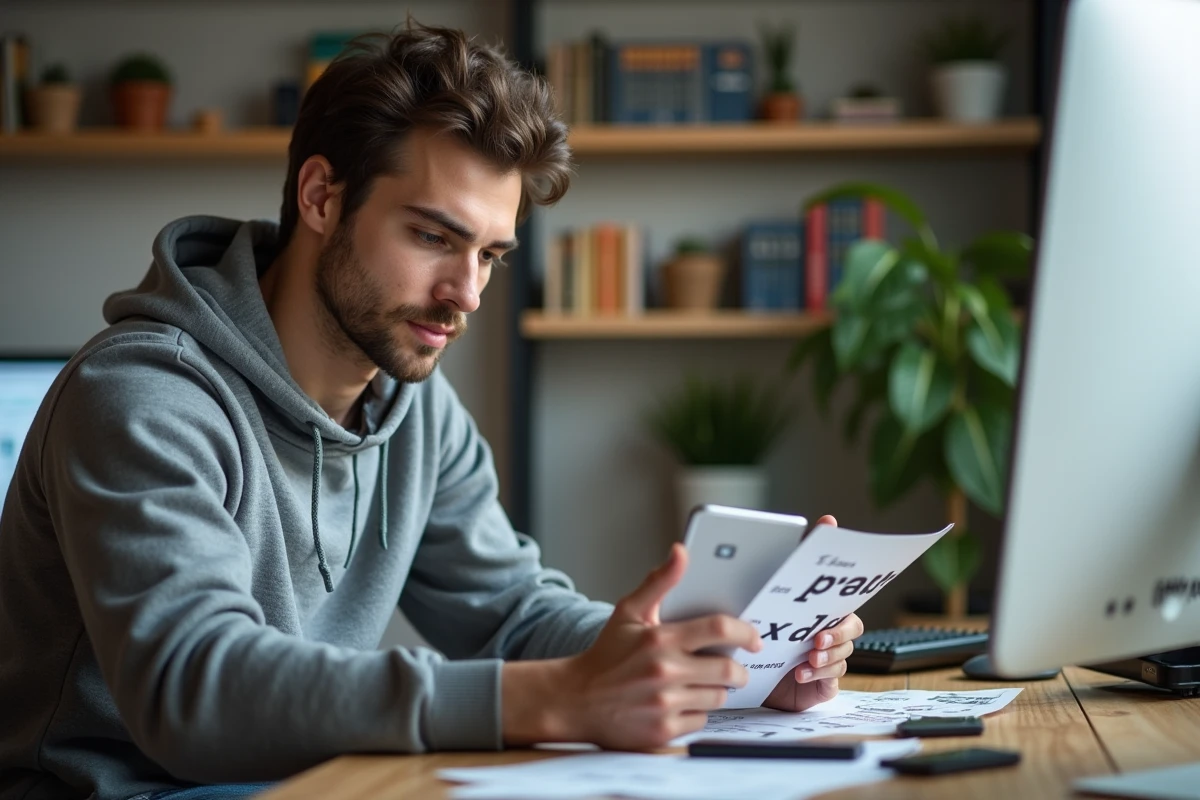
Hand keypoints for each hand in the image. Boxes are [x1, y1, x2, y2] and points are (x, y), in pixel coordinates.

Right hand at [503, 544, 762, 749]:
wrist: (575, 699)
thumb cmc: (606, 654)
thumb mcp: (628, 612)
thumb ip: (659, 582)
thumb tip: (681, 551)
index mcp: (660, 639)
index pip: (719, 629)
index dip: (745, 632)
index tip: (754, 638)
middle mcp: (664, 672)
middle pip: (728, 670)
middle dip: (738, 670)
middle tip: (733, 668)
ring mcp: (664, 705)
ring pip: (717, 698)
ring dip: (716, 690)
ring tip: (700, 683)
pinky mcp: (662, 732)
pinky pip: (700, 721)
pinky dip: (696, 712)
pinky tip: (680, 703)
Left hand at [762, 515, 865, 712]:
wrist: (743, 666)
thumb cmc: (764, 622)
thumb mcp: (776, 589)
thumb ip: (799, 554)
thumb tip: (829, 519)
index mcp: (823, 610)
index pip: (847, 603)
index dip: (848, 602)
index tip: (833, 605)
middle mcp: (829, 633)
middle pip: (851, 630)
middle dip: (838, 634)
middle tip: (819, 637)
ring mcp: (827, 659)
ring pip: (843, 656)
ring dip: (828, 656)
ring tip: (809, 656)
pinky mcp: (820, 683)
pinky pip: (831, 680)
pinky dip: (819, 675)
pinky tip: (801, 672)